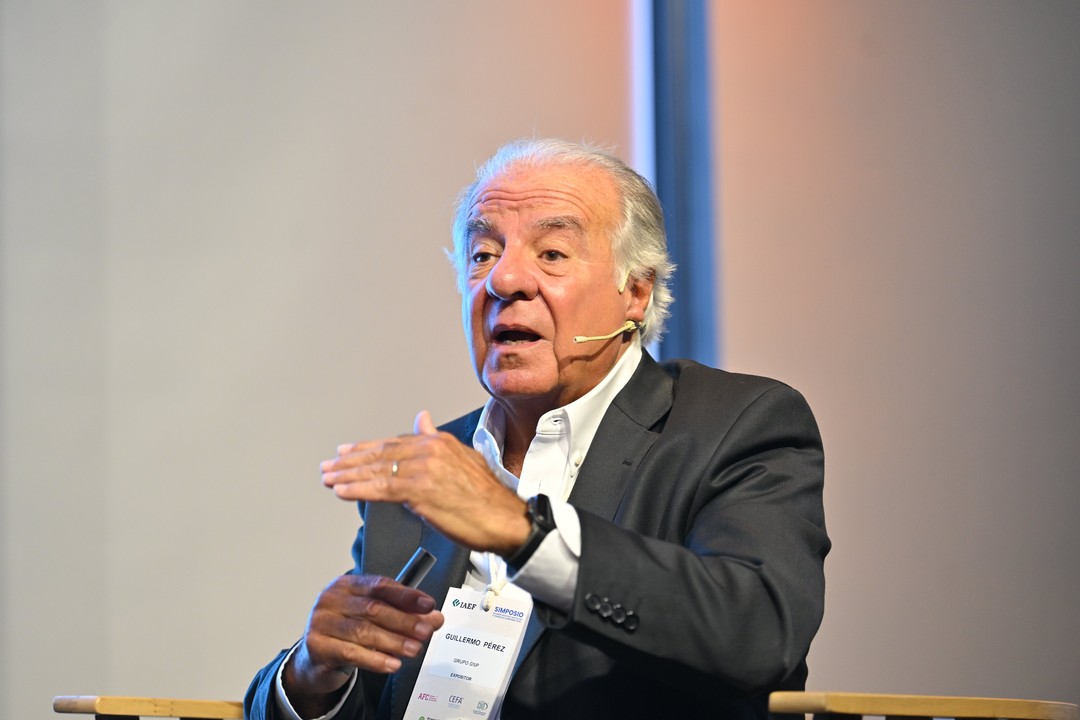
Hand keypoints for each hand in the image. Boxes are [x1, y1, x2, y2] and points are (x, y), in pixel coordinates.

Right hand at [283, 574, 443, 713]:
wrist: (316, 658)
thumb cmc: (346, 632)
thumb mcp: (375, 619)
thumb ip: (404, 615)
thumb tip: (433, 618)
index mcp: (347, 585)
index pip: (380, 585)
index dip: (406, 596)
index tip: (428, 605)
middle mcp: (332, 599)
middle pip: (374, 608)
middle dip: (404, 621)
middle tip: (426, 631)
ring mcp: (321, 622)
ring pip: (364, 631)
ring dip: (394, 641)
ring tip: (414, 649)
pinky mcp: (317, 646)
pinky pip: (351, 653)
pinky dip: (375, 659)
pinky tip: (392, 663)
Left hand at [320, 411, 530, 554]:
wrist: (506, 520)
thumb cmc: (488, 499)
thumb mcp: (463, 459)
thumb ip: (437, 440)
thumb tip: (423, 421)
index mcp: (439, 442)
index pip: (394, 443)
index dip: (366, 448)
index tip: (346, 451)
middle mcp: (429, 450)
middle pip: (380, 454)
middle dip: (350, 460)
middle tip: (329, 465)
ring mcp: (424, 469)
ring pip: (376, 470)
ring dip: (347, 475)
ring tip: (329, 479)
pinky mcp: (420, 491)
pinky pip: (380, 489)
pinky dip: (358, 489)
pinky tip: (342, 491)